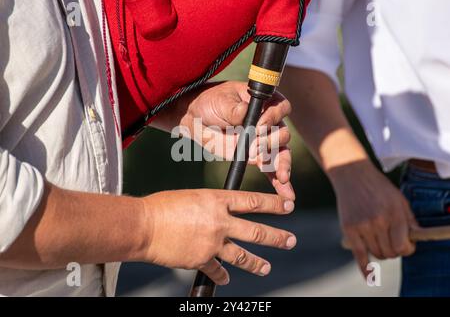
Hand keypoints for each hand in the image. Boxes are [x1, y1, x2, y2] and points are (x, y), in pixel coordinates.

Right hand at [141, 189, 296, 284]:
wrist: (143, 226)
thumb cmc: (162, 206)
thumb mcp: (192, 196)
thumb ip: (211, 205)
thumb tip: (223, 213)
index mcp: (217, 200)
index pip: (254, 202)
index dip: (275, 205)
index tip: (289, 207)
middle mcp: (219, 221)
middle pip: (256, 231)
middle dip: (277, 237)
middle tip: (291, 241)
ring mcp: (212, 243)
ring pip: (243, 255)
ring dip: (257, 263)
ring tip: (267, 268)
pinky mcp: (201, 260)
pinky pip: (218, 271)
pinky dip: (223, 275)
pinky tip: (226, 278)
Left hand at [180, 81, 293, 199]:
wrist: (197, 120)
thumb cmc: (211, 102)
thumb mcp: (221, 101)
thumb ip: (234, 108)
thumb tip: (244, 112)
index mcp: (264, 102)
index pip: (281, 107)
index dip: (273, 117)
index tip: (258, 126)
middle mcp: (269, 121)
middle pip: (283, 133)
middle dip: (273, 143)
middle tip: (257, 149)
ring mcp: (264, 140)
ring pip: (281, 153)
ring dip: (282, 165)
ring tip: (281, 176)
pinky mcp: (256, 157)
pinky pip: (271, 170)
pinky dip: (278, 182)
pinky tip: (285, 193)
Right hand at [328, 160, 417, 275]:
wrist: (351, 174)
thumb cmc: (378, 186)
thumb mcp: (398, 198)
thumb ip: (409, 220)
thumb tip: (417, 239)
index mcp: (394, 214)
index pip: (403, 246)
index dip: (407, 249)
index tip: (405, 245)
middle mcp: (378, 221)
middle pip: (390, 252)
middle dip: (394, 251)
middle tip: (391, 242)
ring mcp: (362, 226)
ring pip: (377, 254)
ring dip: (381, 253)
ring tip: (379, 242)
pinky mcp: (349, 229)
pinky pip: (359, 254)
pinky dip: (364, 268)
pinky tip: (369, 276)